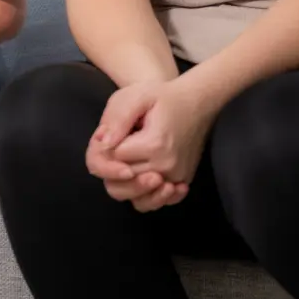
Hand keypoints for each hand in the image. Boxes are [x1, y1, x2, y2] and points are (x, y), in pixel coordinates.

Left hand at [98, 79, 215, 211]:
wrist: (196, 102)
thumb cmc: (162, 96)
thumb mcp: (136, 96)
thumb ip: (117, 119)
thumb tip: (102, 144)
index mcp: (153, 144)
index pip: (114, 158)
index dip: (106, 146)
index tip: (114, 132)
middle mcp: (167, 166)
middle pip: (123, 182)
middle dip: (114, 166)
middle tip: (122, 144)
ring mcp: (177, 176)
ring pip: (140, 198)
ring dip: (128, 186)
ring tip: (130, 167)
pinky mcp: (183, 180)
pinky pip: (159, 202)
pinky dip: (149, 197)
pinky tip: (149, 180)